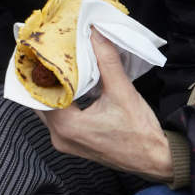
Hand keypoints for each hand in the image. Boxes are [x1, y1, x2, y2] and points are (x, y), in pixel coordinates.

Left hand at [39, 32, 173, 182]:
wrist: (154, 160)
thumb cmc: (140, 133)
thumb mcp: (122, 91)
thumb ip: (106, 60)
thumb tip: (95, 33)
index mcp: (67, 126)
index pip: (41, 92)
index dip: (43, 69)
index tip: (47, 50)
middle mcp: (60, 137)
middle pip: (40, 100)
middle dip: (45, 77)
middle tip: (51, 53)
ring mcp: (65, 142)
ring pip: (47, 108)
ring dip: (52, 89)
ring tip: (60, 65)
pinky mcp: (72, 142)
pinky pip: (57, 117)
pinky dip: (60, 100)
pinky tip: (69, 85)